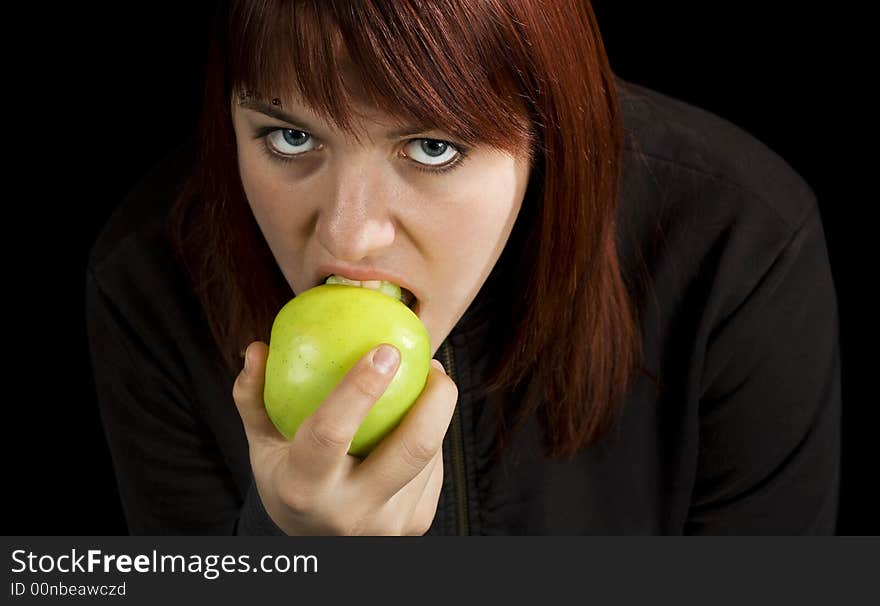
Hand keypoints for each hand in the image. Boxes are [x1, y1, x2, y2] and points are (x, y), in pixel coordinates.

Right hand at [233, 341, 457, 534]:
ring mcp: (389, 525)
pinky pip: (434, 469)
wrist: (313, 544)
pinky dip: (430, 437)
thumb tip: (255, 348)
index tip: (386, 349)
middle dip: (435, 399)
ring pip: (429, 455)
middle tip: (432, 364)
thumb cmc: (286, 477)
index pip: (332, 433)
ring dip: (433, 413)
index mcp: (304, 489)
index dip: (361, 387)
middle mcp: (351, 512)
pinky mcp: (415, 525)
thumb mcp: (262, 444)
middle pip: (412, 448)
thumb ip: (254, 398)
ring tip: (428, 384)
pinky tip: (422, 417)